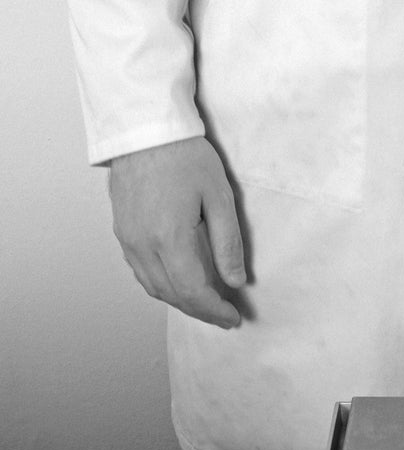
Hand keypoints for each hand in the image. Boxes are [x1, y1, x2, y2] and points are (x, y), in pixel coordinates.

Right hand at [108, 136, 246, 328]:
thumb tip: (235, 281)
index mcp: (169, 238)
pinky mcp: (122, 231)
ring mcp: (127, 239)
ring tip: (206, 303)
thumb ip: (228, 242)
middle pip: (171, 295)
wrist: (146, 132)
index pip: (193, 291)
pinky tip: (179, 282)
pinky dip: (162, 285)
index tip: (234, 318)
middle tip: (225, 316)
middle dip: (200, 311)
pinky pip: (141, 271)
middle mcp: (142, 245)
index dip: (214, 310)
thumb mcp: (220, 197)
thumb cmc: (186, 157)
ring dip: (180, 301)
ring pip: (152, 287)